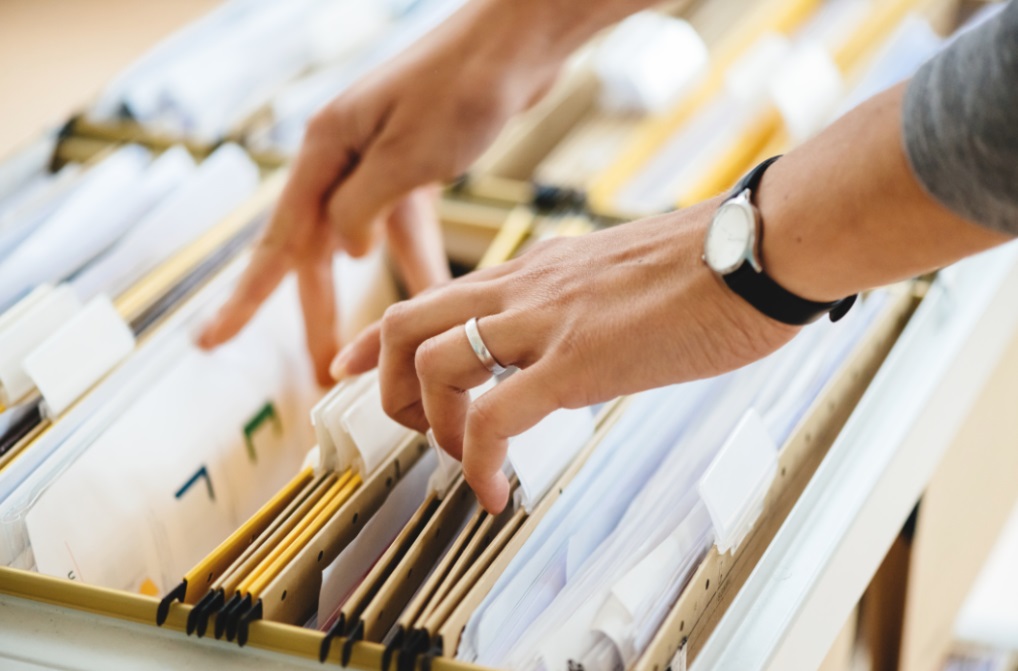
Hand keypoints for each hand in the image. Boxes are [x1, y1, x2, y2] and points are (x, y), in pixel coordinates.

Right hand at [197, 1, 563, 380]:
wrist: (518, 43)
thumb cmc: (462, 86)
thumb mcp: (404, 157)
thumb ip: (363, 209)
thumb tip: (344, 251)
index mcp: (324, 148)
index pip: (279, 238)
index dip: (248, 297)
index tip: (214, 341)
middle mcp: (342, 155)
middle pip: (316, 249)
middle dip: (314, 313)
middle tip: (318, 373)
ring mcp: (377, 160)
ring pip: (358, 244)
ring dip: (362, 297)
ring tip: (360, 351)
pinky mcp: (415, 165)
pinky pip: (404, 229)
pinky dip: (413, 264)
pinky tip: (425, 297)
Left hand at [332, 199, 799, 511]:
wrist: (762, 247)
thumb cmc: (710, 265)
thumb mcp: (619, 281)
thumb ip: (577, 309)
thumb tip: (566, 355)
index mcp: (535, 270)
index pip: (430, 295)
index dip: (373, 337)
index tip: (348, 366)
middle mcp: (525, 288)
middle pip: (405, 323)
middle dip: (386, 387)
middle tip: (419, 430)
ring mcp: (546, 321)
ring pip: (431, 365)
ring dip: (432, 427)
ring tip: (468, 462)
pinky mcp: (578, 360)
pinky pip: (494, 417)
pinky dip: (480, 462)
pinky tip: (497, 492)